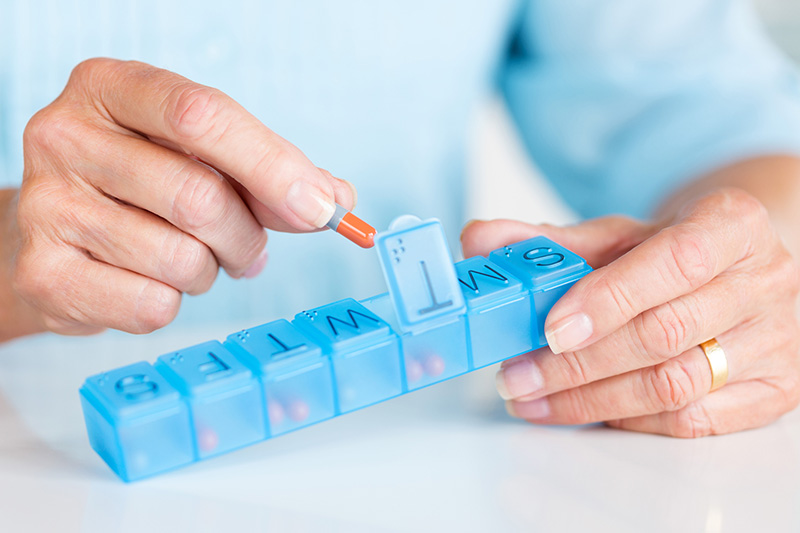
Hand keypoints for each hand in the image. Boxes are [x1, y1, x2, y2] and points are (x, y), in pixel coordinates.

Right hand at [12, 58, 353, 335]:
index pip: (202, 116)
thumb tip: (335, 200)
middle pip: (198, 197)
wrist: (60, 229)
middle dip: (246, 236)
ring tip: (192, 259)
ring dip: (210, 271)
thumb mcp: (204, 154)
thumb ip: (271, 170)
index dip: (272, 166)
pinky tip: (152, 281)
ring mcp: (46, 206)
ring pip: (180, 259)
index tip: (320, 207)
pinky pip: (150, 305)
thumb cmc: (142, 184)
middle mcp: (65, 136)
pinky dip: (173, 302)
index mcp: (110, 87)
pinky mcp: (43, 274)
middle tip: (250, 249)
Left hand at [461, 188, 799, 436]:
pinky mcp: (773, 391)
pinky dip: (627, 419)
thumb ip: (549, 241)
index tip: (550, 328)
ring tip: (532, 399)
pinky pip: (691, 420)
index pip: (676, 261)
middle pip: (665, 334)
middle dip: (578, 363)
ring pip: (675, 385)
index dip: (609, 299)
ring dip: (590, 400)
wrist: (735, 268)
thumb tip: (477, 240)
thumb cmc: (672, 251)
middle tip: (517, 375)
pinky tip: (582, 409)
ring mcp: (777, 341)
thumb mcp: (618, 234)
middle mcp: (765, 282)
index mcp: (732, 224)